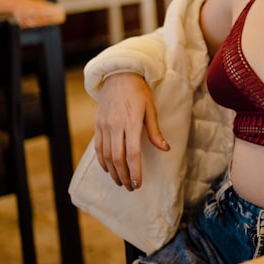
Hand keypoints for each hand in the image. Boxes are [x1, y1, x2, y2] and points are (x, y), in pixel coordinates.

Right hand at [94, 73, 168, 190]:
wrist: (118, 76)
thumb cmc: (138, 92)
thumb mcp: (151, 109)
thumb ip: (155, 131)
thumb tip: (165, 149)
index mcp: (131, 122)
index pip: (132, 153)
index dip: (135, 171)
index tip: (138, 183)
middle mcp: (115, 126)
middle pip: (118, 158)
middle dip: (124, 176)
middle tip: (130, 187)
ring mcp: (104, 126)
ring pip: (106, 155)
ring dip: (113, 172)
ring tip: (121, 182)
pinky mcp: (98, 125)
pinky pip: (98, 147)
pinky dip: (103, 161)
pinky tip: (109, 169)